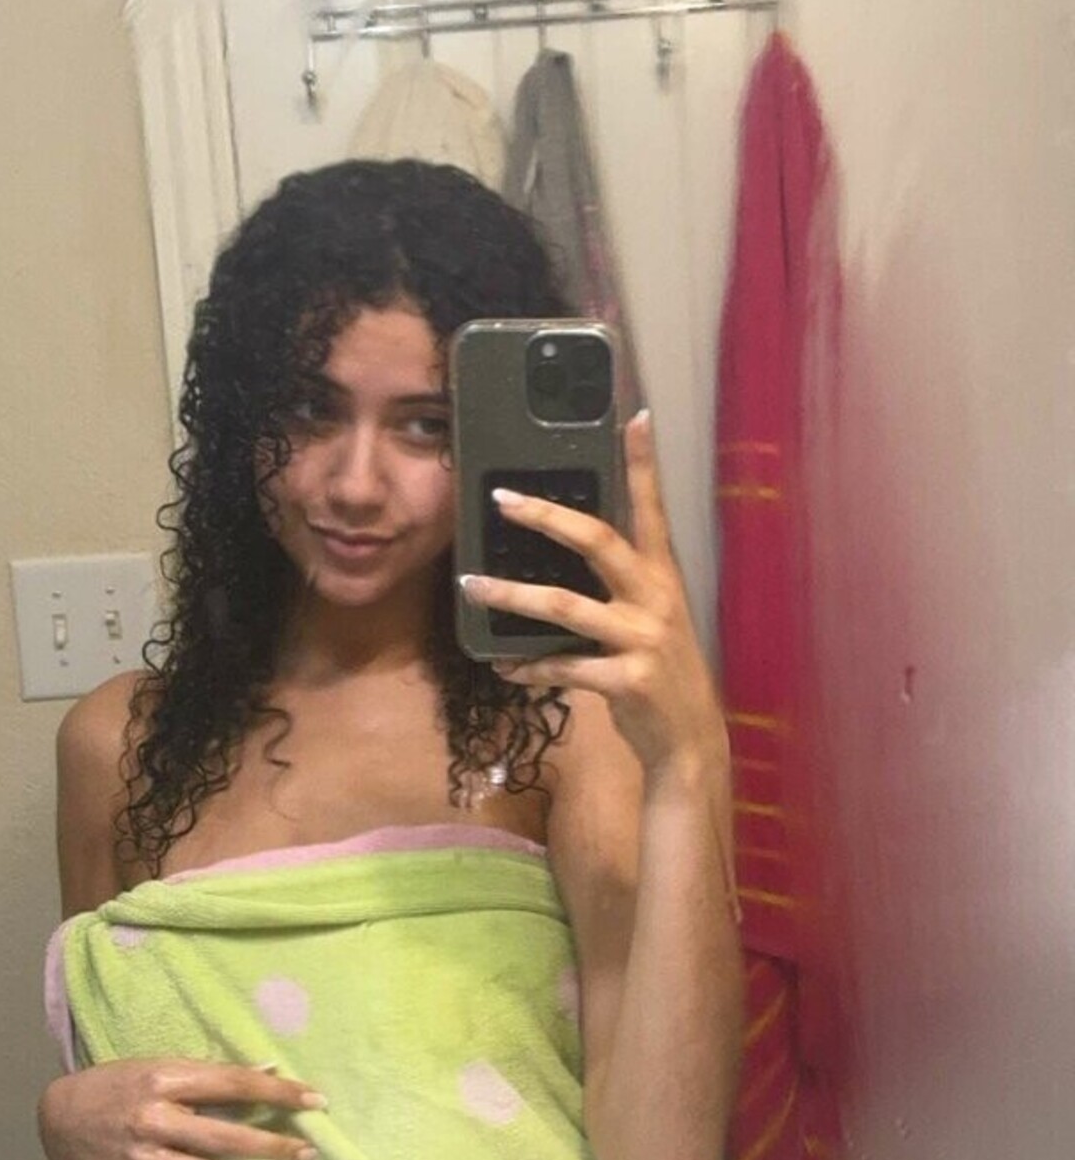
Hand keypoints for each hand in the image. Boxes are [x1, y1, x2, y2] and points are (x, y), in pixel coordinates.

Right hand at [38, 1059, 325, 1159]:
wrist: (60, 1117)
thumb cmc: (121, 1084)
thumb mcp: (163, 1066)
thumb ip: (212, 1074)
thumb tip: (269, 1072)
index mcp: (165, 1080)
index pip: (234, 1084)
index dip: (279, 1092)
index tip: (316, 1101)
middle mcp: (154, 1120)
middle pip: (227, 1138)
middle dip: (275, 1146)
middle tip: (309, 1152)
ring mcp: (143, 1159)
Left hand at [459, 411, 726, 776]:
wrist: (689, 742)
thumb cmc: (660, 674)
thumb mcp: (650, 621)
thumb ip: (618, 588)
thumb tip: (560, 556)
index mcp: (662, 578)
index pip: (651, 509)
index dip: (643, 464)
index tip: (634, 418)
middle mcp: (655, 600)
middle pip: (598, 541)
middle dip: (546, 517)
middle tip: (502, 499)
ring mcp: (642, 640)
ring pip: (564, 606)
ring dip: (511, 596)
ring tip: (470, 587)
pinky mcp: (626, 682)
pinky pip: (563, 667)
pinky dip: (528, 666)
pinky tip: (502, 665)